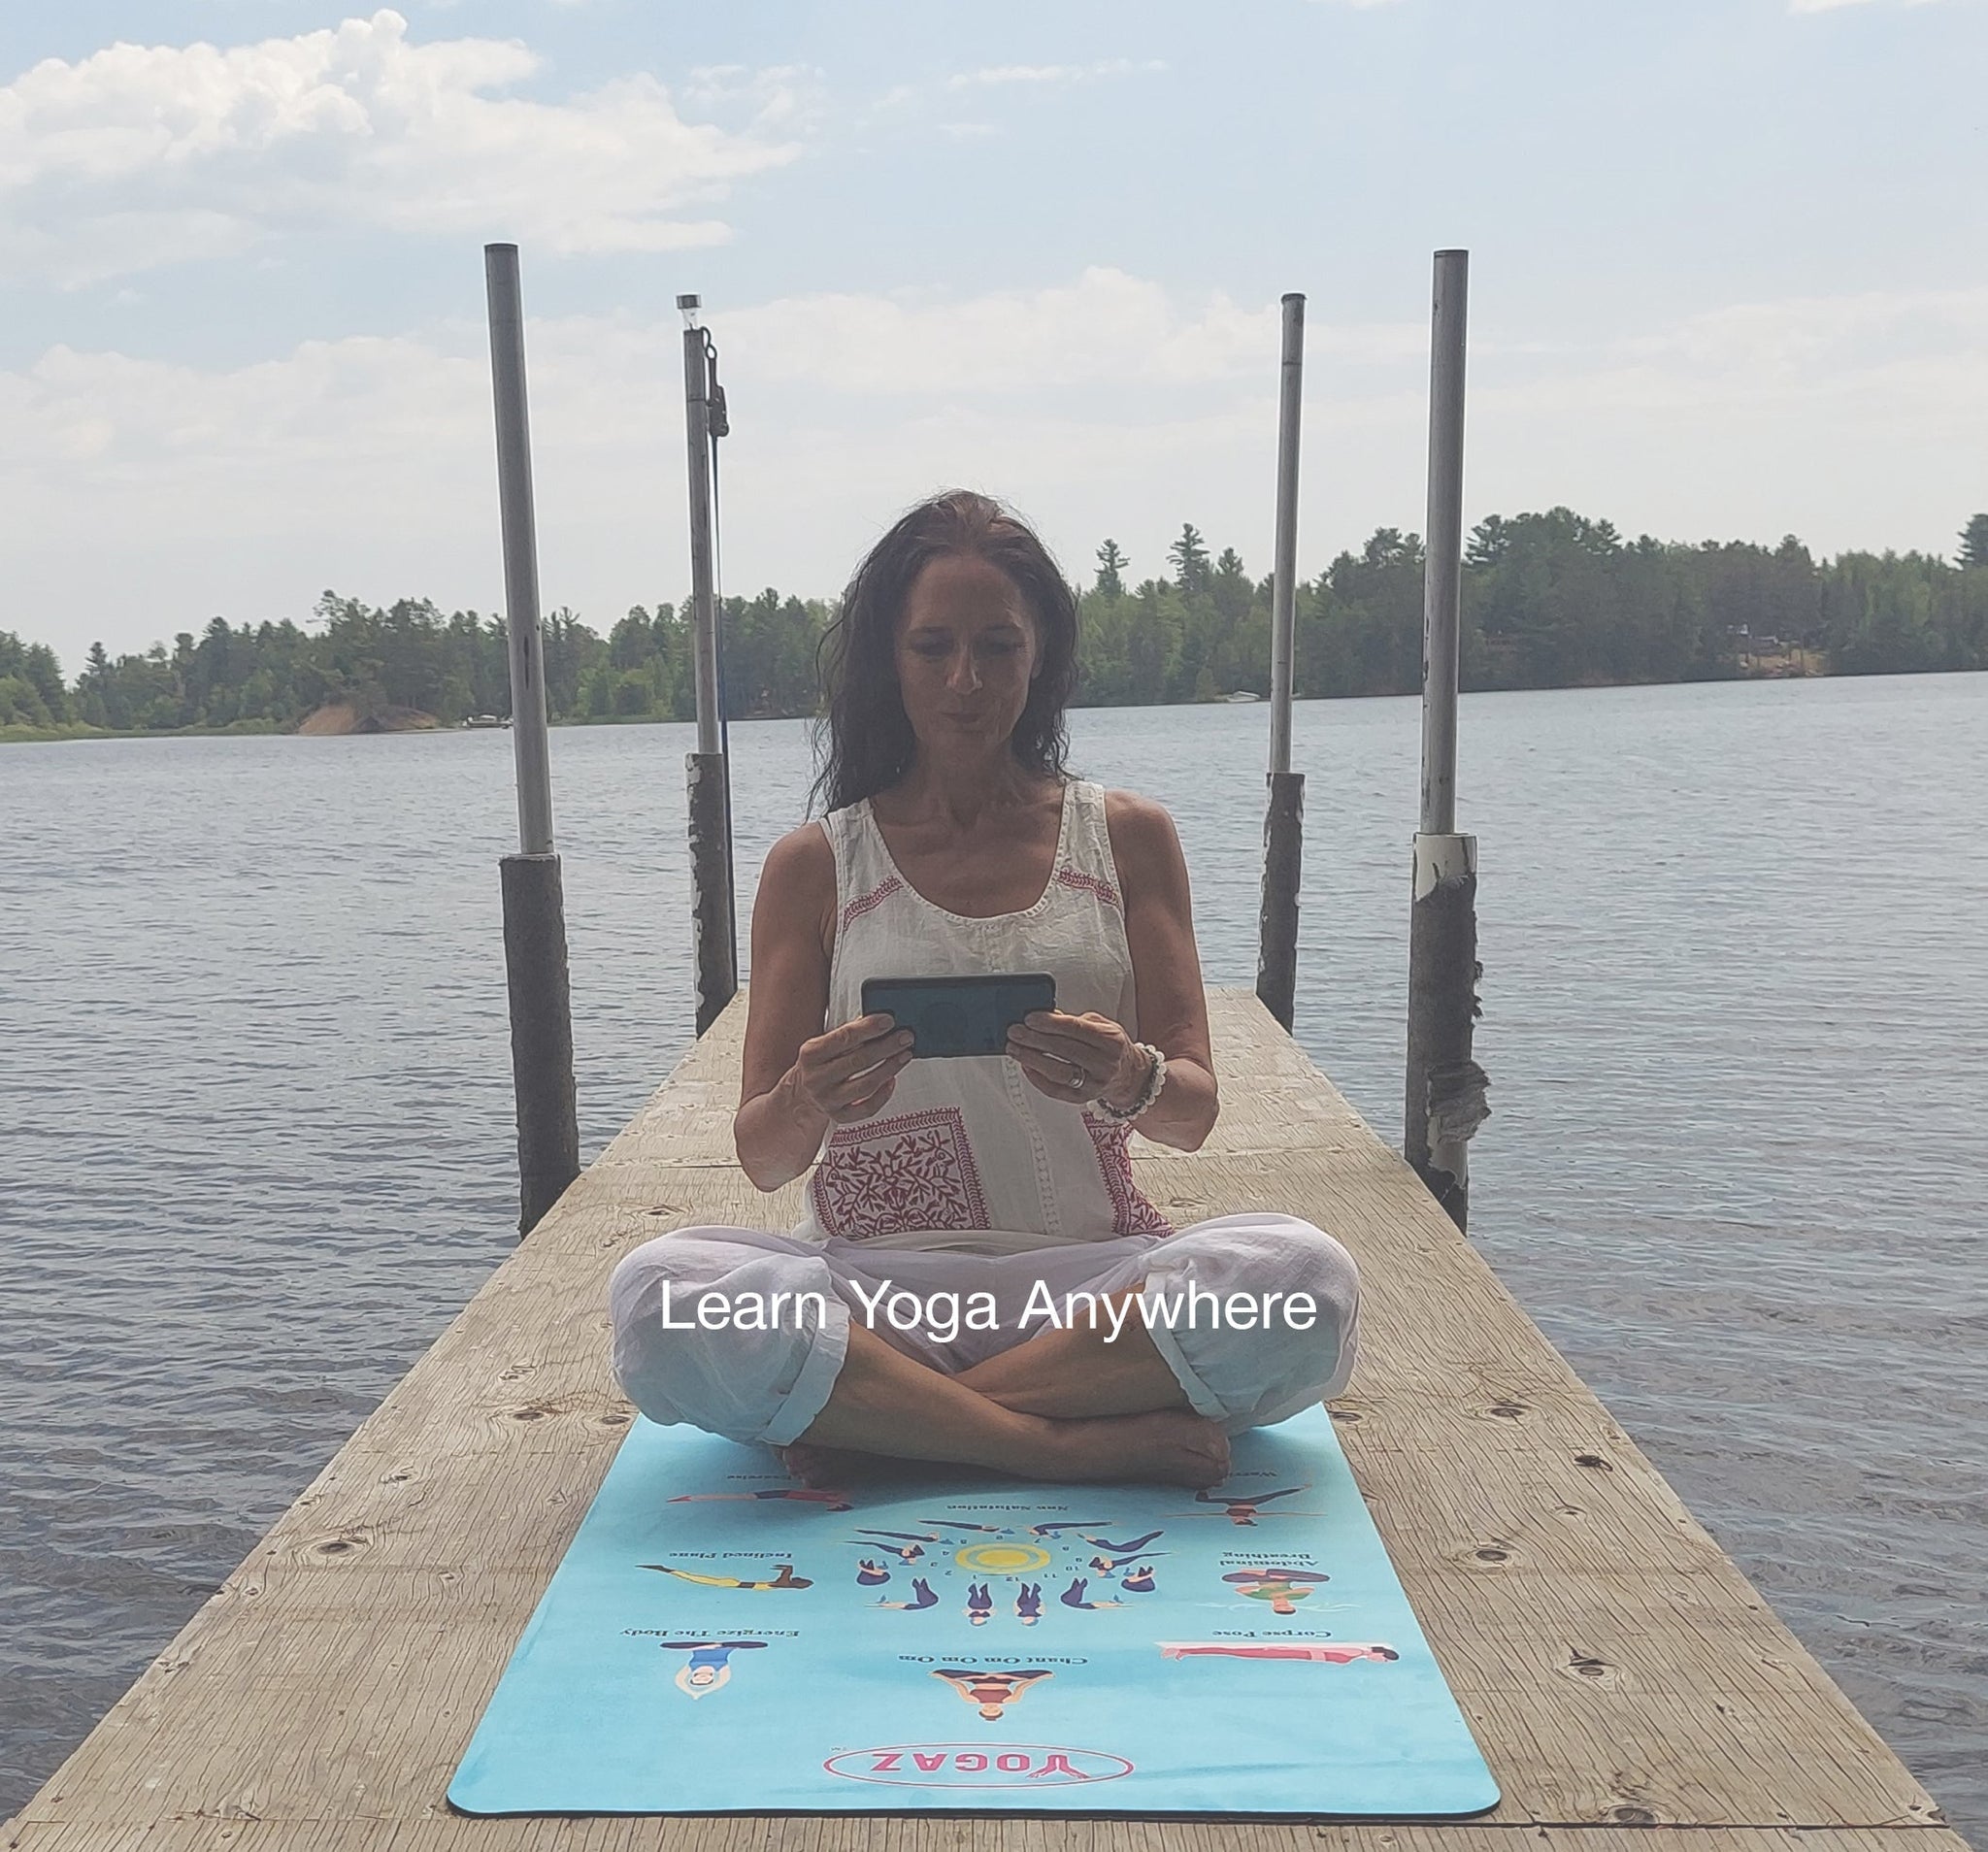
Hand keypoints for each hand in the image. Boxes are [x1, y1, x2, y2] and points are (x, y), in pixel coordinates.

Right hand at [790, 1014, 914, 1124]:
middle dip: (887, 1047)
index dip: (869, 1028)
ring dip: (889, 1068)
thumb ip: (848, 1033)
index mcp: (811, 1054)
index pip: (844, 1038)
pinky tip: (892, 1079)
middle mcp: (816, 1078)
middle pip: (858, 1061)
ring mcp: (827, 1100)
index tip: (889, 1020)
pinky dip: (883, 1094)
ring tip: (904, 1055)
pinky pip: (867, 1109)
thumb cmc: (820, 1063)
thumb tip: (881, 1023)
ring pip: (866, 1085)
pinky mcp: (839, 1116)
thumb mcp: (824, 1043)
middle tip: (906, 1037)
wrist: (802, 1094)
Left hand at [1005, 1010, 1144, 1108]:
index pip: (1076, 1028)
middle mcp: (1105, 1063)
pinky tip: (1026, 1066)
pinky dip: (1037, 1078)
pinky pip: (1055, 1090)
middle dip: (1035, 1039)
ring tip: (1015, 1049)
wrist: (1128, 1074)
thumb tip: (1043, 1016)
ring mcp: (1095, 1083)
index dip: (1050, 1023)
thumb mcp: (1100, 1026)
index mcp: (1111, 1040)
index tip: (1029, 1018)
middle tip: (1015, 1032)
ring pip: (1058, 1072)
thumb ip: (1073, 1021)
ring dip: (1032, 1059)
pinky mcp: (1083, 1098)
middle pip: (1064, 1050)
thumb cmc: (1110, 1046)